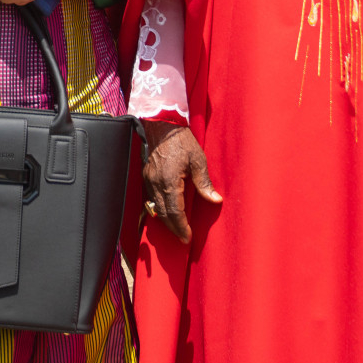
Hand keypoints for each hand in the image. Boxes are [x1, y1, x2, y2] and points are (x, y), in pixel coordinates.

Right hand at [142, 120, 220, 244]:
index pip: (175, 212)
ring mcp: (149, 179)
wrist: (161, 124)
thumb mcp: (198, 159)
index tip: (188, 238)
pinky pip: (150, 198)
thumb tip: (215, 200)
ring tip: (176, 228)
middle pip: (163, 214)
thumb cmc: (181, 140)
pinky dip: (158, 209)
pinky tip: (166, 212)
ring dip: (165, 220)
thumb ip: (204, 182)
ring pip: (155, 207)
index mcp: (170, 181)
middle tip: (183, 238)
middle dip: (173, 228)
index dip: (181, 227)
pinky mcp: (146, 175)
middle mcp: (156, 183)